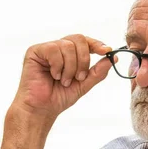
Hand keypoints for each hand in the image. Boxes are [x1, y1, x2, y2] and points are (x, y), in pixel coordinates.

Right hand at [0, 34, 112, 148]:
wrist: (41, 109)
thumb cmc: (58, 98)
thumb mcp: (83, 85)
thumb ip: (97, 72)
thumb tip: (113, 58)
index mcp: (69, 54)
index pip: (85, 42)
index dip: (96, 44)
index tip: (107, 51)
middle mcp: (57, 48)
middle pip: (78, 39)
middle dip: (83, 60)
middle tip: (79, 77)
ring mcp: (46, 49)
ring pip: (67, 45)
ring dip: (70, 67)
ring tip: (63, 81)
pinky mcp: (34, 51)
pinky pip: (53, 49)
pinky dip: (57, 65)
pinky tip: (53, 76)